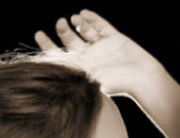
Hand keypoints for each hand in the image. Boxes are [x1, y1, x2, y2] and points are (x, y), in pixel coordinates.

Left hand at [35, 10, 161, 96]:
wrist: (141, 77)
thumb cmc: (115, 82)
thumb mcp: (87, 77)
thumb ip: (69, 70)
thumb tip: (46, 64)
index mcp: (82, 70)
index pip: (61, 57)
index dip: (48, 45)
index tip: (39, 34)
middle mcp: (91, 59)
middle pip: (72, 42)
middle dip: (64, 31)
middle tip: (60, 23)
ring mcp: (103, 49)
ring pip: (86, 33)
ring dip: (78, 24)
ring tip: (74, 18)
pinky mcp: (115, 40)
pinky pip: (102, 26)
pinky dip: (93, 19)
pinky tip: (84, 13)